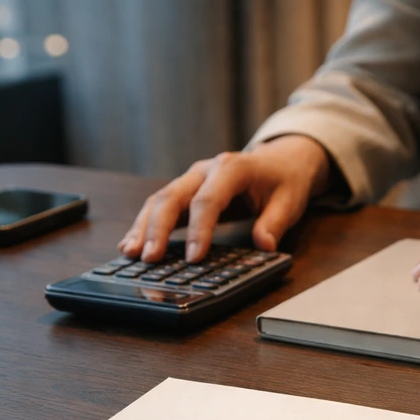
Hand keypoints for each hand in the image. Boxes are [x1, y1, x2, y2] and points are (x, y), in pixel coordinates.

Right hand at [118, 135, 330, 262]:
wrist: (281, 160)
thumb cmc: (284, 181)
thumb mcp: (289, 201)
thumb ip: (274, 223)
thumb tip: (264, 245)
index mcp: (231, 168)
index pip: (208, 200)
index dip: (199, 230)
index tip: (193, 258)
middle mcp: (205, 170)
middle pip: (173, 196)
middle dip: (157, 228)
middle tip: (149, 258)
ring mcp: (192, 179)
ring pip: (159, 199)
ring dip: (143, 227)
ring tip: (130, 253)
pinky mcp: (186, 191)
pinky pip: (160, 206)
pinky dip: (145, 225)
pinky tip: (131, 244)